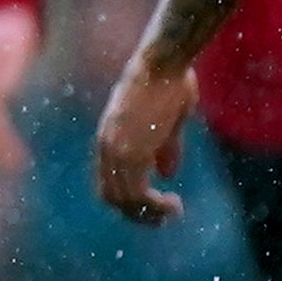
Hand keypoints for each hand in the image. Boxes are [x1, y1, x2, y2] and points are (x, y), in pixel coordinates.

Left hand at [90, 52, 193, 225]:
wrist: (163, 62)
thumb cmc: (169, 83)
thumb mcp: (167, 121)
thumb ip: (164, 148)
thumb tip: (167, 174)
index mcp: (109, 139)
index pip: (107, 184)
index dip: (129, 201)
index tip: (155, 204)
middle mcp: (107, 147)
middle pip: (112, 198)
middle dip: (138, 214)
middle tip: (165, 218)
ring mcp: (116, 150)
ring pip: (124, 201)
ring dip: (149, 214)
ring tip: (173, 212)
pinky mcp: (132, 151)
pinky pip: (137, 194)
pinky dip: (154, 207)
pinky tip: (174, 205)